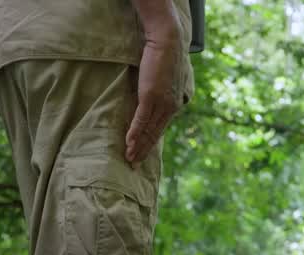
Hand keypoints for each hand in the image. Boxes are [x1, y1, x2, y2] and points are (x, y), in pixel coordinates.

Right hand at [125, 26, 181, 166]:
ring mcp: (161, 103)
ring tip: (129, 158)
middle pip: (154, 134)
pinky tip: (128, 143)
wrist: (168, 41)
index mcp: (174, 105)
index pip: (160, 129)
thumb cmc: (166, 55)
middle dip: (143, 151)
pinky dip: (134, 133)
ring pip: (148, 130)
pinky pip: (141, 119)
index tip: (142, 155)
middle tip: (134, 165)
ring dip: (137, 146)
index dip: (150, 143)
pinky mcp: (151, 96)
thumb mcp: (167, 78)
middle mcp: (170, 107)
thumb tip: (156, 96)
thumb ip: (163, 91)